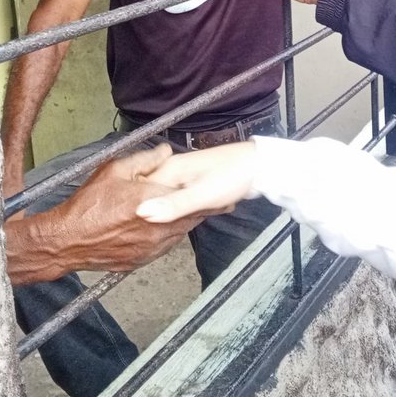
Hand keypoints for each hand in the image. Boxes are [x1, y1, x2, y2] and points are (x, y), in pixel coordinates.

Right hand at [5, 144, 204, 283]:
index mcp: (152, 202)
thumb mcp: (114, 171)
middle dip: (199, 207)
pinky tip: (161, 224)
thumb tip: (166, 151)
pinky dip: (167, 234)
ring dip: (183, 221)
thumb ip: (144, 159)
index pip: (191, 197)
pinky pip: (165, 245)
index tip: (221, 191)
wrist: (68, 240)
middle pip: (190, 217)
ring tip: (182, 209)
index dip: (207, 192)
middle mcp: (157, 227)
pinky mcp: (144, 259)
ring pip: (179, 232)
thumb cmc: (88, 206)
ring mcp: (152, 247)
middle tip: (208, 200)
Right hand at [137, 142, 257, 223]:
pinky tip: (191, 217)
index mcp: (168, 169)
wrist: (258, 166)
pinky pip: (176, 200)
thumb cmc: (233, 176)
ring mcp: (180, 177)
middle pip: (149, 197)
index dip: (137, 211)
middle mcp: (170, 170)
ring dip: (169, 214)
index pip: (139, 191)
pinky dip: (181, 211)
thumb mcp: (203, 195)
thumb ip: (173, 205)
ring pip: (162, 200)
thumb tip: (141, 214)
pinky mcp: (190, 184)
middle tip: (161, 230)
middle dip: (154, 214)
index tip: (138, 228)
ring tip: (182, 221)